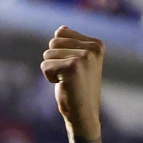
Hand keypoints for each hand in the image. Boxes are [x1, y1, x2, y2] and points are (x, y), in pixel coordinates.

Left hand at [42, 27, 104, 141]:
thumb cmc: (78, 89)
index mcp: (97, 44)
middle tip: (68, 76)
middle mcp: (92, 49)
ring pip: (48, 54)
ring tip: (66, 81)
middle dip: (54, 60)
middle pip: (53, 42)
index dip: (60, 52)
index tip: (73, 68)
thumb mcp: (77, 62)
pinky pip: (45, 66)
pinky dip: (49, 77)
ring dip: (52, 70)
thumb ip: (70, 44)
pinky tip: (63, 85)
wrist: (84, 114)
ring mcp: (83, 57)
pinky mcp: (72, 68)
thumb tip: (61, 28)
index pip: (61, 33)